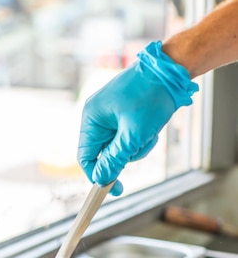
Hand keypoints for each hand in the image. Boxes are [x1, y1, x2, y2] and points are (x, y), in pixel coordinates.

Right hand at [77, 41, 198, 195]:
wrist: (172, 69)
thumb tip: (101, 179)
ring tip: (150, 132)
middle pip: (104, 154)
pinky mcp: (125, 115)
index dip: (98, 175)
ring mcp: (111, 115)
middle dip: (125, 155)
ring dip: (136, 147)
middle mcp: (97, 117)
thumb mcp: (133, 134)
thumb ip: (115, 159)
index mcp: (91, 118)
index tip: (114, 189)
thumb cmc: (151, 96)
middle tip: (141, 146)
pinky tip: (152, 127)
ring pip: (119, 148)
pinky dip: (141, 138)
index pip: (86, 157)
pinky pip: (128, 137)